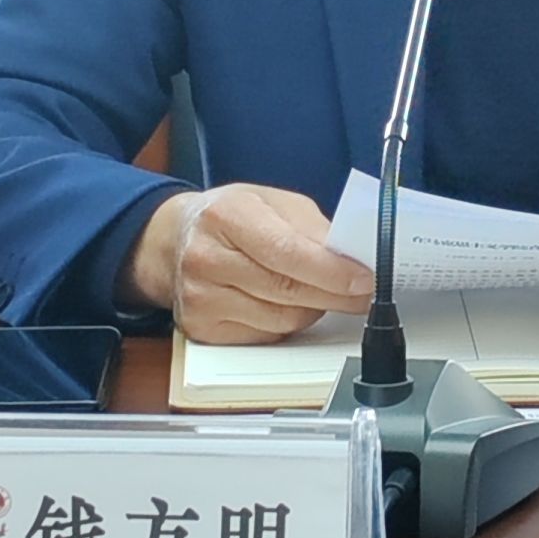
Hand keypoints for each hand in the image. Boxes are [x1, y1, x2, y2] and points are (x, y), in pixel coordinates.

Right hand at [126, 183, 372, 343]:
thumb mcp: (272, 201)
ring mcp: (200, 298)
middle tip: (363, 292)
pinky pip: (266, 336)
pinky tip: (286, 304)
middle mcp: (205, 258)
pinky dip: (286, 324)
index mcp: (225, 215)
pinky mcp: (202, 329)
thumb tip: (351, 259)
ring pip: (282, 320)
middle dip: (335, 294)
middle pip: (287, 290)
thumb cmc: (230, 217)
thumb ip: (312, 228)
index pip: (286, 251)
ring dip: (313, 309)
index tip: (364, 279)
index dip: (331, 271)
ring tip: (320, 292)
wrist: (174, 240)